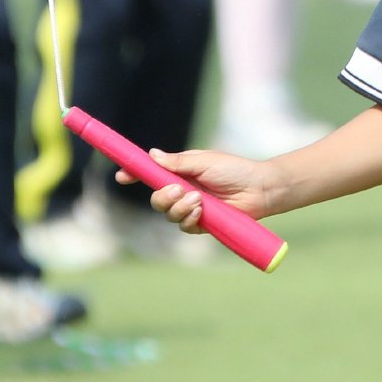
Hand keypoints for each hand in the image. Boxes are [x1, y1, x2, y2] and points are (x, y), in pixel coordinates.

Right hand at [116, 148, 276, 231]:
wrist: (260, 189)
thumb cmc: (235, 170)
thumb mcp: (205, 161)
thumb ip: (178, 162)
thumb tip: (152, 154)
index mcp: (181, 172)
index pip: (152, 174)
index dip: (135, 175)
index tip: (122, 175)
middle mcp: (183, 190)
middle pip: (156, 199)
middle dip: (162, 197)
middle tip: (178, 190)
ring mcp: (191, 208)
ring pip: (167, 214)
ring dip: (179, 208)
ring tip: (198, 200)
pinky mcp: (201, 223)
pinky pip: (183, 226)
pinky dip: (189, 219)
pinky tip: (202, 211)